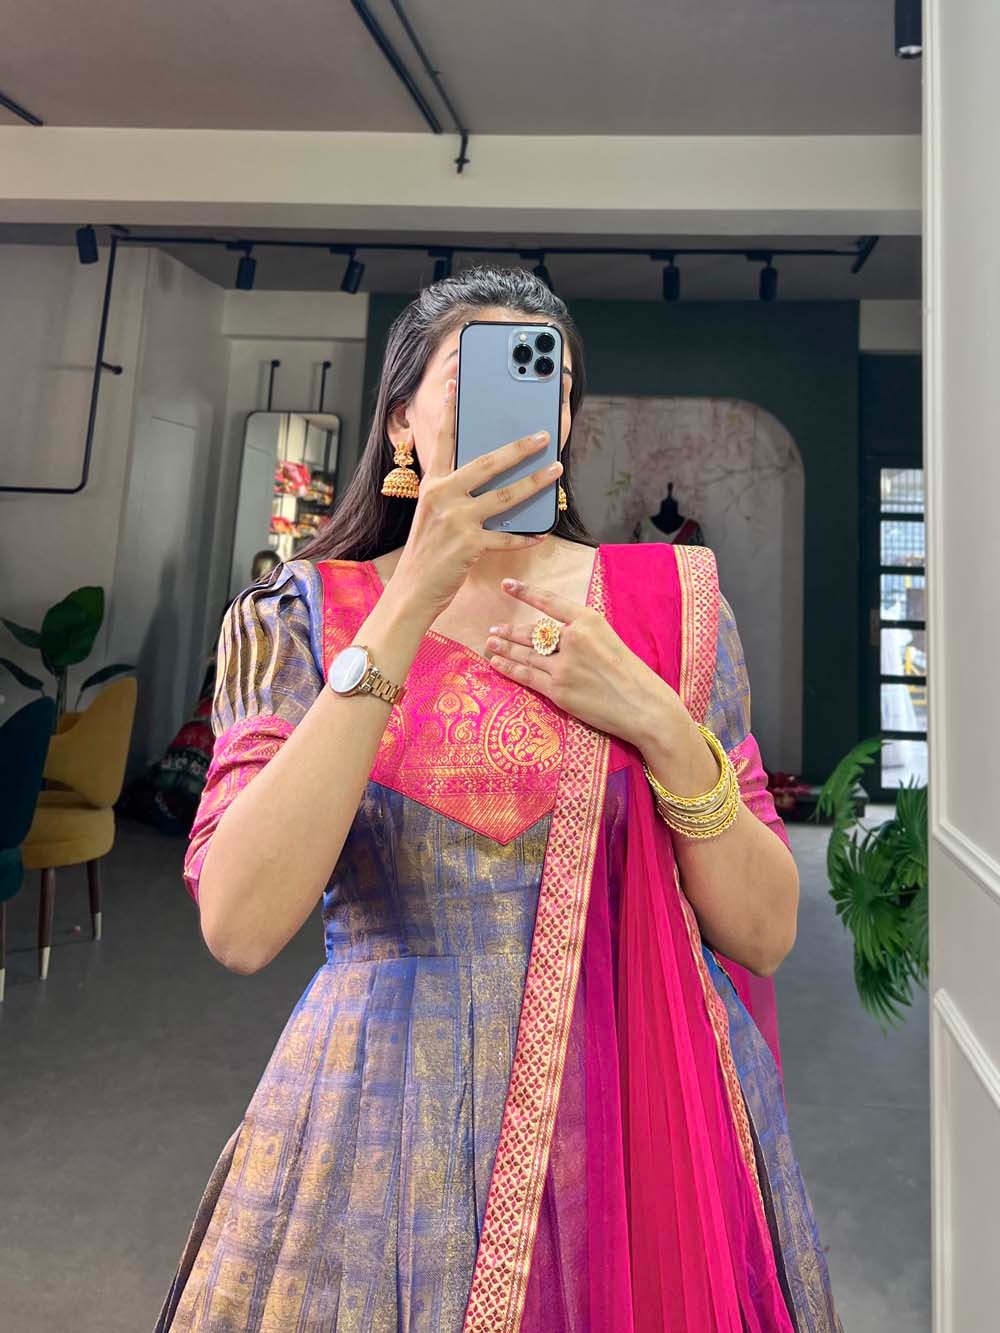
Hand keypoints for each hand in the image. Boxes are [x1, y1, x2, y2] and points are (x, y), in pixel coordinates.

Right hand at [393, 379, 561, 617]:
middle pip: (487, 463)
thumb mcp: (432, 517)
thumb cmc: (426, 554)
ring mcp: (456, 520)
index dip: (451, 412)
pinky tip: (541, 532)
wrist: (411, 592)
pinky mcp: (469, 545)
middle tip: (542, 435)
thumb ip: (455, 496)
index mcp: (432, 486)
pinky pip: (506, 537)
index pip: (444, 442)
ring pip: (505, 496)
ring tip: (556, 470)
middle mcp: (442, 497)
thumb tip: (492, 484)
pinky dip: (525, 536)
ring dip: (535, 482)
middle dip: (519, 448)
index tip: (457, 385)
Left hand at [485, 577, 689, 746]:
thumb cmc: (633, 674)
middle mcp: (573, 639)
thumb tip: (557, 634)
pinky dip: (509, 668)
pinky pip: (526, 676)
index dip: (525, 592)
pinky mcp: (558, 690)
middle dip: (509, 630)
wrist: (644, 707)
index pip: (549, 603)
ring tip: (490, 643)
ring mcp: (563, 666)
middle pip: (532, 632)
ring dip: (504, 648)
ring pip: (525, 653)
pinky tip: (497, 663)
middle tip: (493, 628)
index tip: (507, 585)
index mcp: (589, 621)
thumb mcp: (611, 639)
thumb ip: (584, 633)